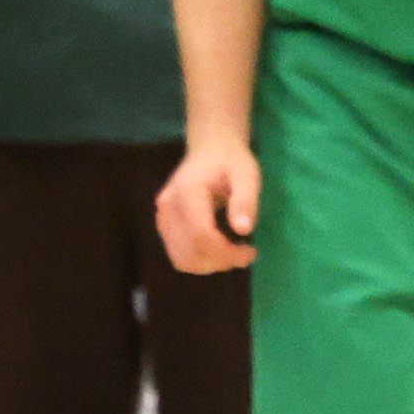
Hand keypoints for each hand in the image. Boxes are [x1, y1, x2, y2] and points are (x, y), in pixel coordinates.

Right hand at [154, 139, 260, 274]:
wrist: (210, 148)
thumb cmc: (231, 160)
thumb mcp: (247, 174)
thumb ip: (245, 199)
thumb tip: (244, 230)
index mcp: (187, 192)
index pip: (201, 235)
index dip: (226, 253)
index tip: (251, 252)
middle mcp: (167, 207)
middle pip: (190, 253)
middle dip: (220, 262)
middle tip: (246, 254)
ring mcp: (162, 217)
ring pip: (182, 259)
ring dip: (210, 265)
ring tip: (233, 253)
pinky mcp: (164, 225)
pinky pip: (179, 255)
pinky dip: (201, 260)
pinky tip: (219, 249)